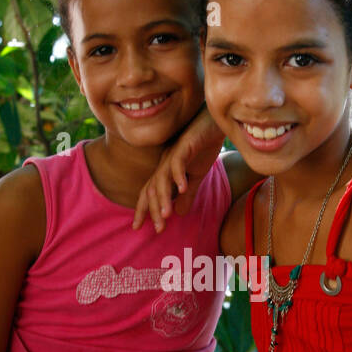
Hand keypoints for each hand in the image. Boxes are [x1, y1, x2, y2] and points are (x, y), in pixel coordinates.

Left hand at [133, 107, 223, 231]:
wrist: (214, 122)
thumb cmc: (204, 146)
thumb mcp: (196, 176)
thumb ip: (187, 194)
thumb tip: (179, 214)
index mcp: (165, 171)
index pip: (150, 193)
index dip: (143, 209)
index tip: (137, 228)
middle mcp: (165, 163)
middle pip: (153, 189)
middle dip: (153, 209)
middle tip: (158, 229)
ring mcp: (174, 154)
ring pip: (163, 178)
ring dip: (164, 197)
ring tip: (166, 215)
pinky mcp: (186, 145)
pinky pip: (179, 161)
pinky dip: (179, 174)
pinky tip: (183, 187)